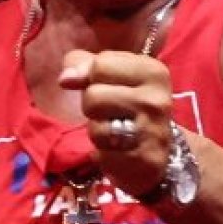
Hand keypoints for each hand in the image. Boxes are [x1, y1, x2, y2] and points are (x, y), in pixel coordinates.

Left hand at [58, 50, 172, 196]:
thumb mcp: (111, 77)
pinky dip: (103, 153)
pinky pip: (102, 151)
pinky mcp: (145, 159)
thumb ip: (84, 65)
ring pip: (96, 125)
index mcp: (153, 71)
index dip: (93, 77)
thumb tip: (66, 78)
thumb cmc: (127, 108)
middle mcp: (156, 99)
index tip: (109, 88)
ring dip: (96, 130)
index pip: (101, 64)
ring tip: (114, 132)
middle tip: (112, 114)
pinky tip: (119, 151)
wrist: (155, 152)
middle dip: (92, 106)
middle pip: (93, 94)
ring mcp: (153, 130)